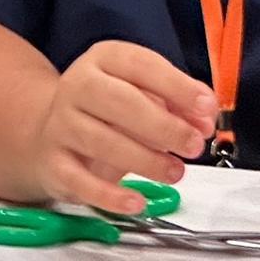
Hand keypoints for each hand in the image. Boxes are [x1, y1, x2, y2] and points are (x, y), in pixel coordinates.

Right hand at [31, 41, 214, 213]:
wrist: (55, 130)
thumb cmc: (112, 108)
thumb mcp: (146, 91)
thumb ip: (179, 102)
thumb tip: (205, 119)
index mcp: (106, 59)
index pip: (143, 66)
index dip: (178, 87)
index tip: (206, 108)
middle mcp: (78, 86)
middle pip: (121, 102)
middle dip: (164, 126)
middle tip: (194, 145)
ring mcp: (61, 123)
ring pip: (103, 142)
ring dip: (146, 161)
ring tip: (175, 171)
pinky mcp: (53, 161)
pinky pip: (80, 181)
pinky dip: (109, 195)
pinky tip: (135, 202)